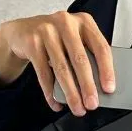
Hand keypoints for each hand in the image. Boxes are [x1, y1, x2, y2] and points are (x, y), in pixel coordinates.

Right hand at [0, 10, 115, 116]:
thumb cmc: (57, 39)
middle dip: (88, 86)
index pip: (101, 47)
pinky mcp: (32, 42)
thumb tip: (99, 88)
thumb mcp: (75, 40)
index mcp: (84, 22)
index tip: (109, 89)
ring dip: (70, 93)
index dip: (107, 70)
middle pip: (80, 59)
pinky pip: (43, 73)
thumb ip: (88, 56)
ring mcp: (47, 31)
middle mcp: (66, 23)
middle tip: (92, 104)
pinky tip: (56, 103)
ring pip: (62, 68)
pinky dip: (50, 92)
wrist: (22, 31)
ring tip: (77, 108)